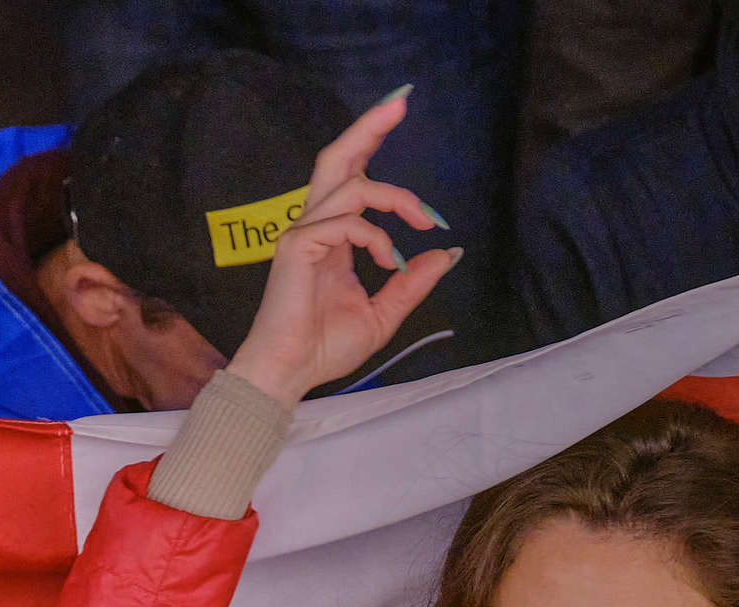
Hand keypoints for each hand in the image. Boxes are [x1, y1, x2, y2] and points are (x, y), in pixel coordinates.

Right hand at [225, 89, 459, 408]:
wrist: (290, 373)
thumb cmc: (323, 348)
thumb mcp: (383, 314)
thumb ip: (411, 283)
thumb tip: (447, 253)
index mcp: (334, 237)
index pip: (353, 177)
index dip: (373, 144)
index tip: (402, 119)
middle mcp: (316, 227)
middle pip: (337, 159)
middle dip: (369, 127)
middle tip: (402, 101)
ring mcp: (303, 235)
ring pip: (349, 185)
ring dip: (396, 197)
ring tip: (424, 220)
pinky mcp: (297, 248)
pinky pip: (346, 223)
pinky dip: (376, 236)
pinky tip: (391, 261)